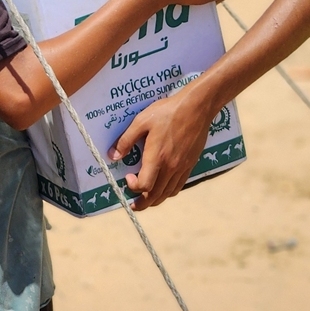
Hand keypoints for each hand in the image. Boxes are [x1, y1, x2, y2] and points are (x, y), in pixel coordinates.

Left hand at [107, 83, 214, 210]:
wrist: (196, 107)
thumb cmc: (168, 112)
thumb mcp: (142, 121)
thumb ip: (126, 140)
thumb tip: (113, 156)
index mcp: (157, 157)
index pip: (144, 186)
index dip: (133, 187)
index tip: (128, 177)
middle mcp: (171, 167)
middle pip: (155, 196)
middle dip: (142, 203)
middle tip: (133, 203)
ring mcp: (182, 167)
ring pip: (167, 193)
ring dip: (155, 200)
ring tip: (146, 199)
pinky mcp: (190, 164)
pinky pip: (178, 186)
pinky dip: (168, 192)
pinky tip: (163, 187)